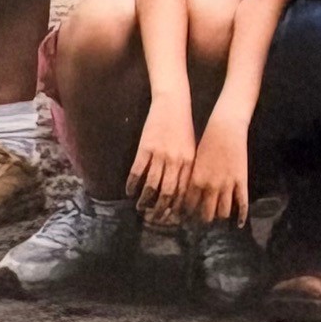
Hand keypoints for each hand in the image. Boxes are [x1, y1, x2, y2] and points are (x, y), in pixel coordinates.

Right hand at [127, 93, 197, 213]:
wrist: (174, 103)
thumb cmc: (184, 127)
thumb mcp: (191, 148)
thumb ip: (186, 168)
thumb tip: (180, 191)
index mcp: (190, 162)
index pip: (184, 192)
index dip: (177, 208)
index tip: (171, 218)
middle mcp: (176, 161)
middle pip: (168, 193)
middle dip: (160, 210)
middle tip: (154, 218)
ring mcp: (160, 155)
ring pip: (151, 186)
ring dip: (144, 200)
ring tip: (140, 208)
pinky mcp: (146, 148)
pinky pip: (137, 172)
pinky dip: (132, 185)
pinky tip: (129, 192)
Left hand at [184, 111, 253, 227]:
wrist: (225, 127)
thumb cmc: (206, 141)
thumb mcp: (194, 162)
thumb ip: (191, 180)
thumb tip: (187, 195)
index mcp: (195, 181)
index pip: (188, 208)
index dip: (187, 216)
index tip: (186, 221)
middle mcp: (210, 186)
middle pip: (205, 214)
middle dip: (203, 220)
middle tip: (202, 223)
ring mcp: (227, 185)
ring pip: (223, 212)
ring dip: (220, 217)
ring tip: (218, 219)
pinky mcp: (241, 181)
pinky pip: (242, 203)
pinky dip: (241, 216)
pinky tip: (238, 224)